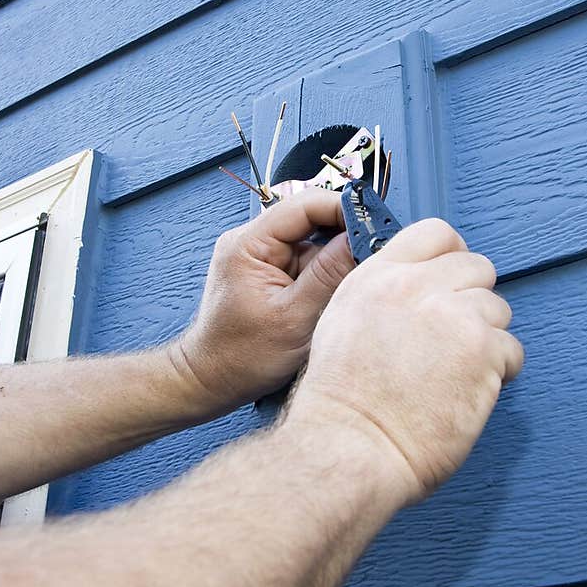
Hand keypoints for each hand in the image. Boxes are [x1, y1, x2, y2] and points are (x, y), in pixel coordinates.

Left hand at [166, 190, 353, 416]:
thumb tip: (363, 237)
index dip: (343, 209)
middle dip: (344, 236)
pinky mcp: (270, 273)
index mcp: (249, 244)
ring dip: (336, 261)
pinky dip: (325, 275)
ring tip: (352, 285)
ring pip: (313, 243)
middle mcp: (252, 241)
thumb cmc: (242, 357)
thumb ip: (331, 274)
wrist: (211, 381)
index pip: (305, 205)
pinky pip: (307, 262)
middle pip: (311, 220)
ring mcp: (261, 256)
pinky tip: (335, 295)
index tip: (375, 224)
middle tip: (374, 256)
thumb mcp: (296, 318)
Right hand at [287, 218, 522, 504]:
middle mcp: (417, 287)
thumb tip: (422, 288)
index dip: (451, 258)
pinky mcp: (483, 352)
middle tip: (456, 338)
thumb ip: (384, 294)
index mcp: (378, 276)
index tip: (451, 285)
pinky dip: (499, 372)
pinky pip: (511, 350)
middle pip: (477, 267)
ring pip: (498, 309)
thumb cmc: (341, 403)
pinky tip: (468, 391)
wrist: (350, 446)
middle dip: (472, 300)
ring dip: (487, 338)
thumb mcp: (342, 321)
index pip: (436, 233)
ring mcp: (454, 316)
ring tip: (457, 371)